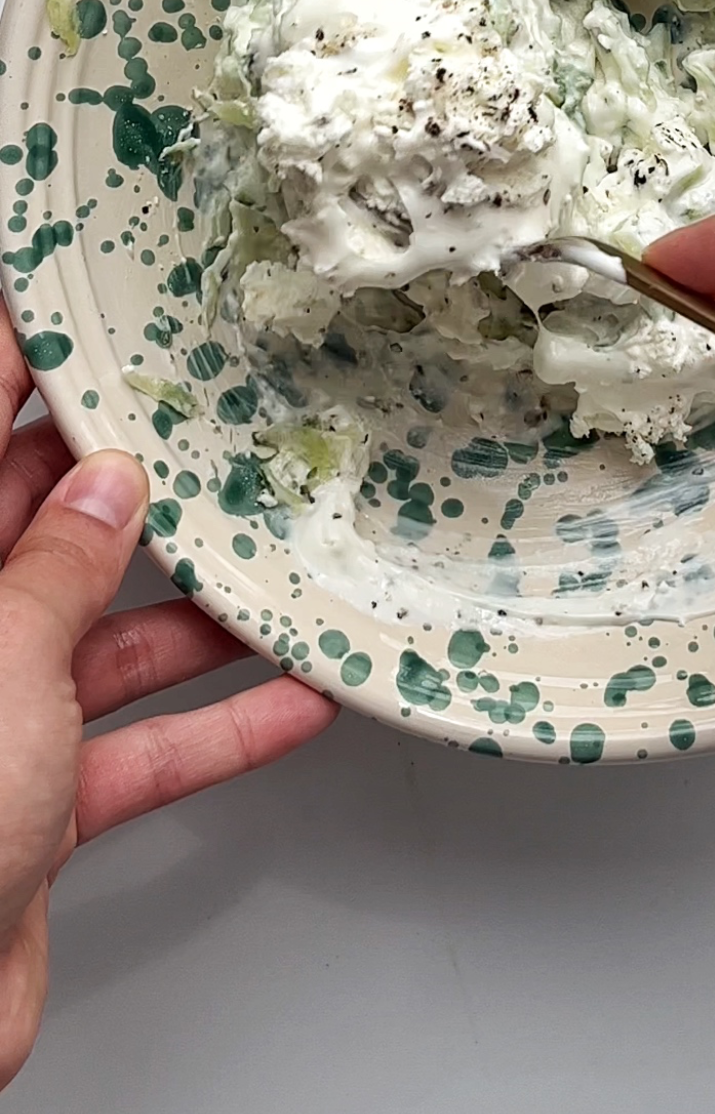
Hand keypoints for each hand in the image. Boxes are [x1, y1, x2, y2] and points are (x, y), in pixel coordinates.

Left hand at [0, 318, 336, 1088]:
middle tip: (203, 431)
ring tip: (277, 571)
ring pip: (105, 643)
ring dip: (199, 619)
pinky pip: (139, 748)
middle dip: (128, 490)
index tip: (70, 307)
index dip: (12, 367)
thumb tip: (107, 488)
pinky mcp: (33, 805)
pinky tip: (288, 702)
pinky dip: (216, 730)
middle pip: (38, 532)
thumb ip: (59, 567)